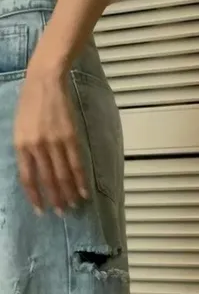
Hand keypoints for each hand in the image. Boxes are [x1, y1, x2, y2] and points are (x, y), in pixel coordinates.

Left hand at [14, 66, 88, 213]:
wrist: (45, 80)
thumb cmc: (30, 102)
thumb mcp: (19, 127)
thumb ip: (25, 150)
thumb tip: (34, 171)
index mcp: (20, 144)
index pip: (27, 178)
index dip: (34, 196)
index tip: (40, 210)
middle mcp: (36, 146)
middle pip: (47, 180)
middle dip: (55, 199)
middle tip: (60, 213)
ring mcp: (54, 142)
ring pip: (62, 175)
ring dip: (69, 193)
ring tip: (73, 205)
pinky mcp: (70, 137)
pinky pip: (76, 164)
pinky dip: (81, 180)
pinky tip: (85, 191)